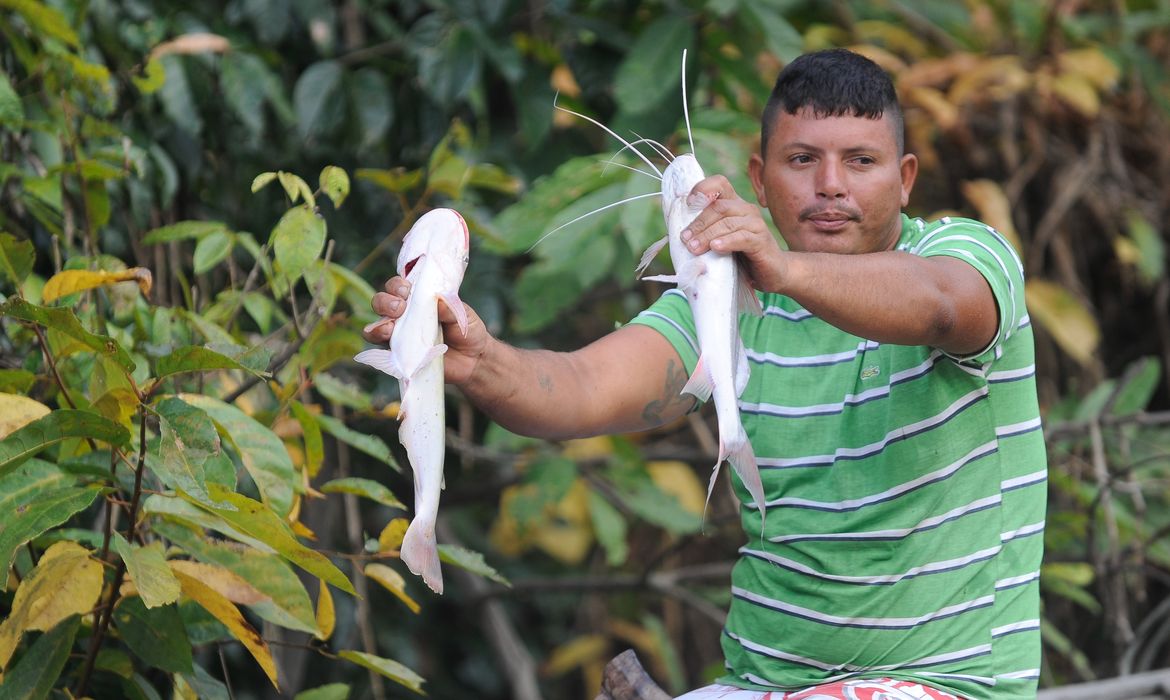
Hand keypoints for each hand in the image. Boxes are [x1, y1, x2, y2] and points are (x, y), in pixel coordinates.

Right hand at [362, 276, 488, 384]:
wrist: (472, 361)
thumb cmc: (466, 331)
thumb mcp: (464, 316)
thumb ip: (450, 308)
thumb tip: (437, 300)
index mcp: (418, 299)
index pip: (398, 286)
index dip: (396, 285)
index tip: (406, 289)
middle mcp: (404, 315)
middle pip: (381, 302)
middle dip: (385, 302)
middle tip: (400, 308)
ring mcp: (400, 335)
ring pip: (377, 326)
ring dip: (379, 325)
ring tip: (390, 328)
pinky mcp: (400, 355)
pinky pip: (382, 351)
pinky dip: (382, 348)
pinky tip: (388, 345)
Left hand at [679, 175, 786, 292]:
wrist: (772, 272)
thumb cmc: (741, 256)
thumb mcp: (719, 241)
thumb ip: (704, 234)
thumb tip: (679, 236)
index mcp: (733, 205)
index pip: (719, 183)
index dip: (703, 188)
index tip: (688, 203)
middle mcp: (745, 210)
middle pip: (719, 207)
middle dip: (699, 222)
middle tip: (685, 239)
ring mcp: (755, 224)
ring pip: (728, 222)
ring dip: (707, 234)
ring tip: (694, 248)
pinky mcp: (762, 241)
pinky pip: (742, 237)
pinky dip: (727, 241)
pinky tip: (716, 247)